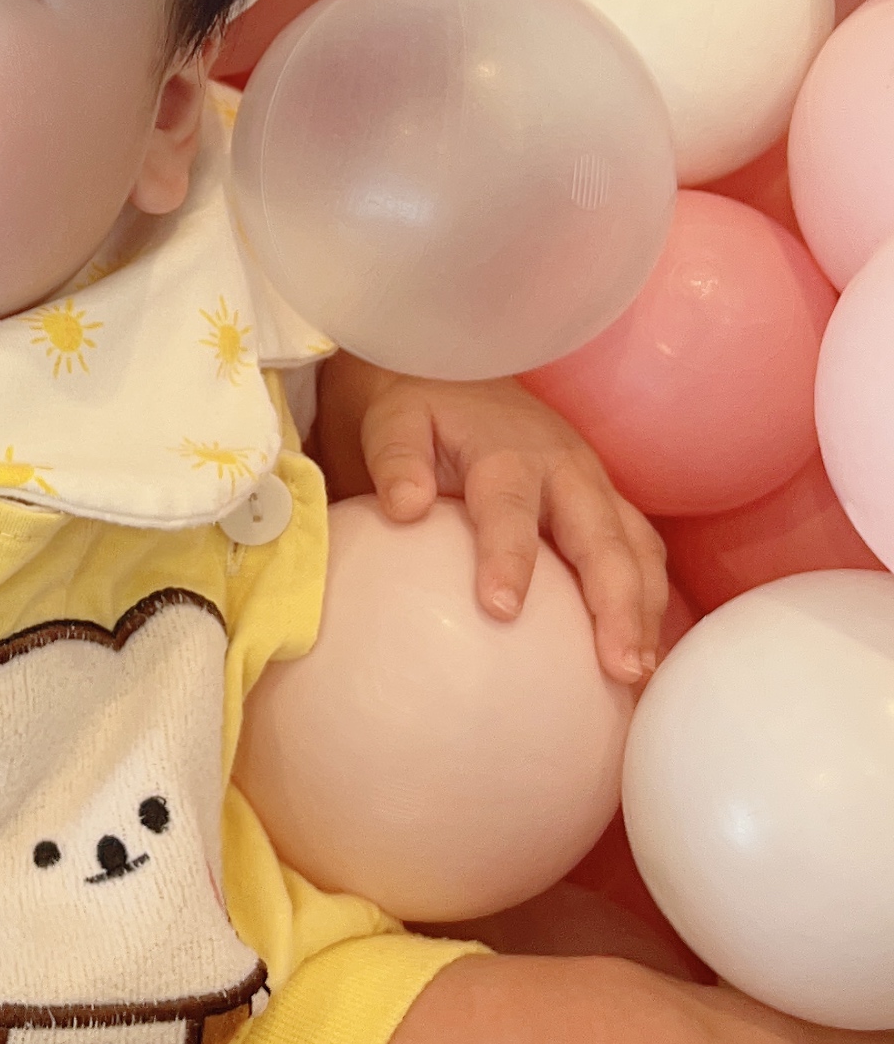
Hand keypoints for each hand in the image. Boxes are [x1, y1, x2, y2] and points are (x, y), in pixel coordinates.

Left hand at [316, 359, 667, 686]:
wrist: (456, 367)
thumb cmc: (420, 411)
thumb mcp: (394, 422)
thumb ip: (396, 460)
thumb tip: (405, 507)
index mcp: (507, 453)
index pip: (510, 509)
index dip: (509, 557)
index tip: (502, 610)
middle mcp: (566, 470)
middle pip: (604, 538)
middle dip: (617, 604)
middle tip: (621, 669)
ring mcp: (596, 487)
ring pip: (637, 549)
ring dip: (646, 609)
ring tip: (640, 675)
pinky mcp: (607, 504)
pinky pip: (641, 552)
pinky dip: (648, 601)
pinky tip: (641, 654)